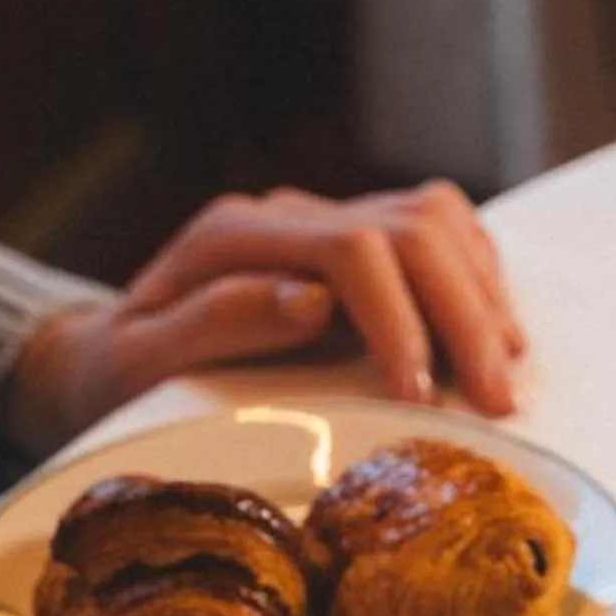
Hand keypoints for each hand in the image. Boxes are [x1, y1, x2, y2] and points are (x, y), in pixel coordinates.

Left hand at [0, 182, 528, 458]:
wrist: (113, 358)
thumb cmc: (122, 378)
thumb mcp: (139, 364)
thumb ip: (216, 323)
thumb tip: (312, 301)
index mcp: (235, 237)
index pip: (352, 249)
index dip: (400, 321)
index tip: (423, 397)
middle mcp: (289, 215)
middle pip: (413, 228)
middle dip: (464, 315)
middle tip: (498, 401)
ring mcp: (328, 221)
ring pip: (439, 219)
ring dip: (483, 295)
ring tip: (503, 374)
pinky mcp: (359, 242)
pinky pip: (443, 233)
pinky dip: (479, 282)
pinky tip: (493, 340)